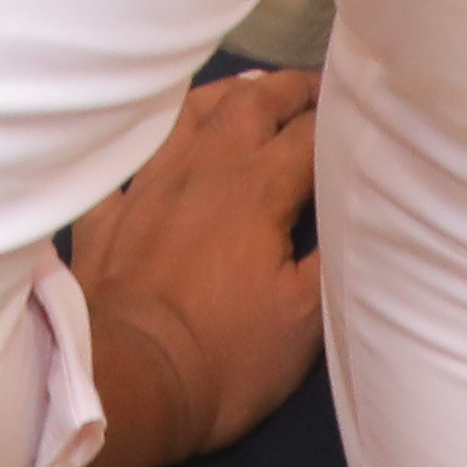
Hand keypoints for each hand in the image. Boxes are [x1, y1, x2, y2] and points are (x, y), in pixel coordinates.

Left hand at [56, 70, 321, 466]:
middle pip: (250, 103)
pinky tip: (164, 139)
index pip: (307, 133)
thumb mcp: (306, 317)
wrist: (129, 380)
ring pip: (190, 111)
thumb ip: (334, 250)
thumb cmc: (226, 354)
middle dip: (287, 89)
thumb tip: (358, 203)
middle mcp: (202, 166)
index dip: (336, 117)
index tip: (358, 110)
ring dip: (228, 94)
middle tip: (312, 87)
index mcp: (256, 187)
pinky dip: (155, 136)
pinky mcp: (108, 207)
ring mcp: (148, 181)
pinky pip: (131, 151)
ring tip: (250, 93)